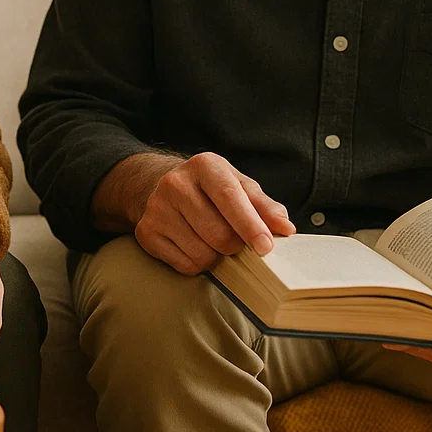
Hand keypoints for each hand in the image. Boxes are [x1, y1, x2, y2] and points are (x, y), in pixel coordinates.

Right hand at [132, 152, 297, 275]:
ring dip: (216, 257)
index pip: (229, 197)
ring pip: (202, 254)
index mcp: (205, 166)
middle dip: (235, 246)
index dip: (250, 225)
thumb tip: (285, 228)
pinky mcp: (146, 232)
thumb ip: (264, 206)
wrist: (162, 187)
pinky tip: (194, 245)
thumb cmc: (211, 190)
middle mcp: (176, 183)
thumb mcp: (239, 186)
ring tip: (212, 241)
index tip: (265, 247)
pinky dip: (197, 264)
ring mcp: (157, 208)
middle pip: (218, 233)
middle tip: (235, 240)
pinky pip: (184, 265)